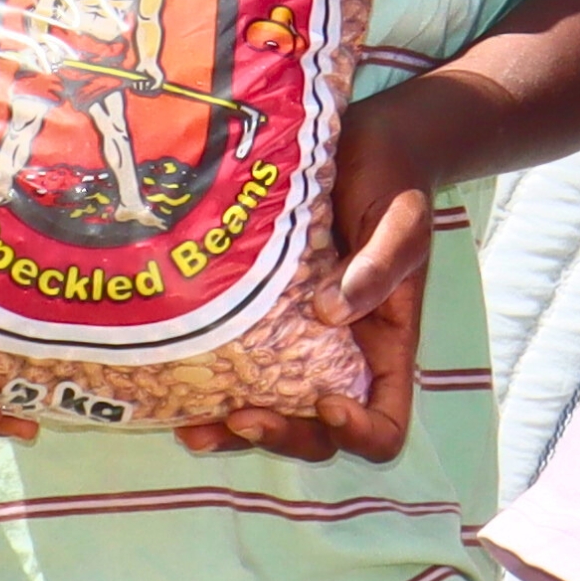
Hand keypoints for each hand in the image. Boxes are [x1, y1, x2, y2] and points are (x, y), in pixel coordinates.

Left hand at [197, 102, 443, 464]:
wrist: (363, 143)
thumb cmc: (393, 181)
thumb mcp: (403, 220)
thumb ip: (380, 265)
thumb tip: (331, 311)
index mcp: (386, 344)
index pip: (385, 420)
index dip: (360, 431)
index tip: (327, 402)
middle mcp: (342, 354)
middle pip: (320, 434)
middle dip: (283, 437)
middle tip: (243, 417)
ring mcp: (298, 341)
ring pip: (273, 413)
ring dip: (236, 431)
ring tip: (194, 429)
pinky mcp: (260, 317)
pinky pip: (238, 369)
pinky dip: (210, 392)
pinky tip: (176, 393)